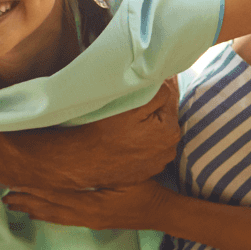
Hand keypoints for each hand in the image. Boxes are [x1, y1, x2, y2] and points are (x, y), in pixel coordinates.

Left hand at [4, 178, 174, 231]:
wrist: (160, 210)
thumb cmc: (145, 187)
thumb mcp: (126, 172)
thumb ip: (102, 162)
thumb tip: (79, 150)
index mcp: (92, 202)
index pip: (56, 194)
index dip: (34, 188)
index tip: (14, 181)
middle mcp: (86, 214)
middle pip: (50, 207)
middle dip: (26, 200)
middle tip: (3, 194)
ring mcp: (89, 220)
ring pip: (54, 215)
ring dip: (33, 209)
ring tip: (12, 204)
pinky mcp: (93, 221)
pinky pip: (64, 220)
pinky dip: (47, 215)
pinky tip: (36, 213)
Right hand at [11, 77, 180, 188]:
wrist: (80, 163)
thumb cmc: (102, 132)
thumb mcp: (131, 106)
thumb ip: (157, 91)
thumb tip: (169, 78)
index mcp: (169, 130)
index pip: (170, 97)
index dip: (156, 85)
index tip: (142, 80)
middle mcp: (168, 149)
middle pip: (164, 116)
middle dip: (153, 106)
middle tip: (132, 98)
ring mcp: (157, 163)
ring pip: (156, 133)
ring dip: (148, 124)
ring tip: (128, 120)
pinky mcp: (144, 171)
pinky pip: (146, 149)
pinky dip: (140, 141)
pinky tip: (125, 137)